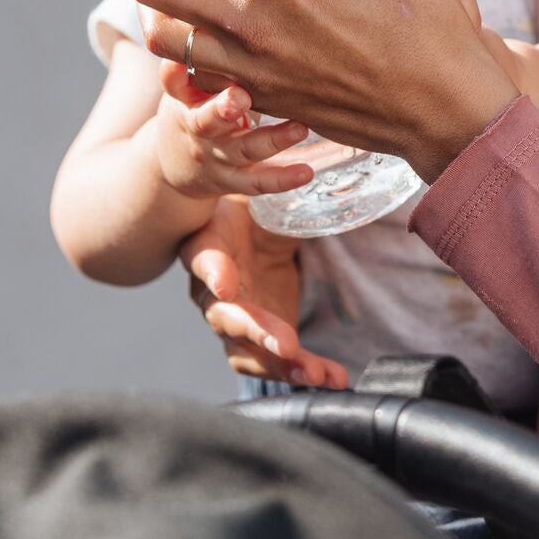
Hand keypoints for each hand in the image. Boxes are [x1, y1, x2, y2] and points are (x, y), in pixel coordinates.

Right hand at [148, 63, 316, 199]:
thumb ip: (201, 38)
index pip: (174, 79)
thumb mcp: (185, 72)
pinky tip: (307, 172)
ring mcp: (215, 155)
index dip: (180, 70)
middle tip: (240, 96)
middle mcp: (196, 125)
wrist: (175, 160)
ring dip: (270, 139)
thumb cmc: (195, 98)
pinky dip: (282, 178)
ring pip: (241, 149)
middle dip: (221, 108)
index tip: (200, 51)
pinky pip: (257, 182)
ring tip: (299, 128)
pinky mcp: (232, 180)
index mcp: (182, 93)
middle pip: (204, 117)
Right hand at [181, 195, 349, 388]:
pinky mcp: (255, 340)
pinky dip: (303, 371)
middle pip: (225, 315)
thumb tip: (320, 160)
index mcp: (207, 245)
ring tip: (316, 375)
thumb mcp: (259, 194)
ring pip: (247, 350)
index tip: (225, 284)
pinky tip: (333, 378)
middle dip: (256, 332)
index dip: (214, 272)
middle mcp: (211, 289)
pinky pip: (272, 363)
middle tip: (287, 345)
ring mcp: (232, 319)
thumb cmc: (250, 209)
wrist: (247, 231)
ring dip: (282, 365)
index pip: (204, 258)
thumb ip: (274, 190)